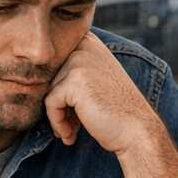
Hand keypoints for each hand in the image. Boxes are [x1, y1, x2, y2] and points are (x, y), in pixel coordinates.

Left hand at [44, 32, 159, 150]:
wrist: (137, 130)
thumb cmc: (118, 111)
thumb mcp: (98, 80)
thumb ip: (76, 71)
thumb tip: (39, 78)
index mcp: (89, 42)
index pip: (56, 66)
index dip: (60, 91)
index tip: (71, 112)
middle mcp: (84, 46)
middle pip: (51, 78)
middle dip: (59, 105)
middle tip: (71, 126)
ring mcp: (80, 61)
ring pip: (49, 91)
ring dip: (58, 116)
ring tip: (71, 132)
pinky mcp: (74, 80)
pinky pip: (50, 104)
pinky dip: (57, 123)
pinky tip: (70, 136)